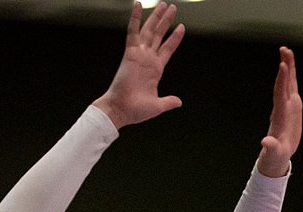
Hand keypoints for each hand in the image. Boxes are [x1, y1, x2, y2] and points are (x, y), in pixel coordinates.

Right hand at [92, 3, 184, 129]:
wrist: (121, 110)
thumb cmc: (136, 110)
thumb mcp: (158, 106)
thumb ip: (168, 101)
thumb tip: (178, 102)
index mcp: (155, 69)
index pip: (167, 49)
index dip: (174, 38)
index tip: (181, 27)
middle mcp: (148, 59)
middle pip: (158, 35)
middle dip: (165, 21)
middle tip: (172, 7)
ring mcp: (139, 55)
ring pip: (149, 31)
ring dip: (157, 17)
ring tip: (164, 5)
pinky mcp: (130, 53)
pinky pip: (132, 32)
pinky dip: (135, 18)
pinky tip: (137, 5)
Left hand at [256, 47, 302, 177]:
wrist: (276, 154)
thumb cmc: (275, 154)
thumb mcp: (274, 152)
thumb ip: (270, 146)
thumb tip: (266, 143)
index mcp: (280, 115)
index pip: (280, 94)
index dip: (282, 80)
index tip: (283, 66)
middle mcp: (282, 107)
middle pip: (283, 83)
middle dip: (285, 67)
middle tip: (285, 50)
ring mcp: (286, 106)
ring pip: (287, 83)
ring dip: (288, 67)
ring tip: (287, 51)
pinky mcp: (291, 107)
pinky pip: (291, 88)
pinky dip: (292, 77)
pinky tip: (291, 66)